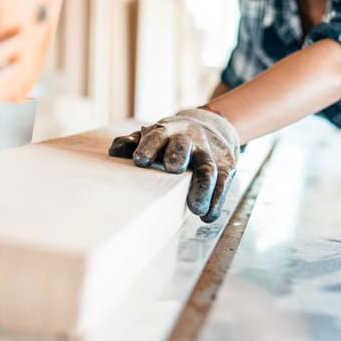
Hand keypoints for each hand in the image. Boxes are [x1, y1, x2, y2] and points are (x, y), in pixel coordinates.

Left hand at [108, 108, 238, 222]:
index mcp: (166, 131)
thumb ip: (133, 142)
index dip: (149, 146)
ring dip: (202, 188)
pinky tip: (207, 215)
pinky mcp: (225, 164)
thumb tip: (115, 151)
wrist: (211, 126)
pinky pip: (223, 181)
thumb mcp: (153, 135)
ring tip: (196, 208)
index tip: (140, 160)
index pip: (157, 136)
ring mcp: (208, 151)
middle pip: (183, 145)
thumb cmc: (172, 138)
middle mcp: (188, 138)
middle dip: (177, 155)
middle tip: (172, 169)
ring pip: (208, 167)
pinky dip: (217, 199)